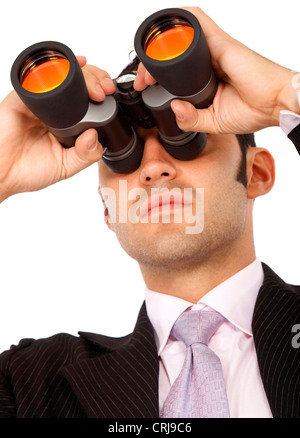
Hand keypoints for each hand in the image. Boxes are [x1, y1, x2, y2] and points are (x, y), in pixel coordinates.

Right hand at [0, 58, 114, 202]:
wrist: (1, 174)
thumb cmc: (28, 171)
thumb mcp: (66, 167)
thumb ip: (85, 155)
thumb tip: (95, 135)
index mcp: (67, 124)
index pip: (88, 101)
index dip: (101, 94)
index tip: (110, 96)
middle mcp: (54, 110)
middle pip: (79, 83)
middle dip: (96, 80)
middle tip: (104, 90)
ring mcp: (39, 101)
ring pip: (63, 75)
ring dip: (82, 73)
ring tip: (94, 85)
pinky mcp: (22, 97)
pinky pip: (37, 77)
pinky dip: (53, 68)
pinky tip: (69, 66)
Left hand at [134, 6, 298, 134]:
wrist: (275, 104)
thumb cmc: (253, 110)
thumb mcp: (214, 122)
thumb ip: (192, 119)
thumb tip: (173, 109)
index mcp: (205, 78)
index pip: (173, 71)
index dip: (154, 76)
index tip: (143, 87)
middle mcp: (208, 60)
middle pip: (172, 52)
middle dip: (150, 63)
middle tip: (141, 80)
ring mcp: (214, 48)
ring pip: (180, 37)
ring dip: (159, 46)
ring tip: (146, 67)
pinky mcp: (221, 42)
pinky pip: (197, 23)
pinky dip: (180, 22)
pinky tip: (165, 31)